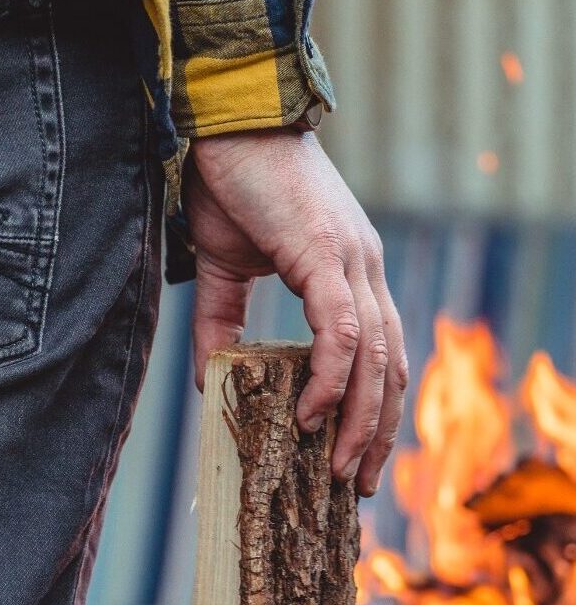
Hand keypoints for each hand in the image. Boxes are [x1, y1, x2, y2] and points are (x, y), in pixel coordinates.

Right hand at [184, 129, 407, 496]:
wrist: (223, 120)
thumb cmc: (230, 186)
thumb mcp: (225, 270)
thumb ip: (223, 327)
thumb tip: (212, 385)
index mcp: (352, 273)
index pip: (382, 353)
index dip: (377, 408)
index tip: (360, 455)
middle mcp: (365, 269)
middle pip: (392, 366)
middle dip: (380, 430)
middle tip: (361, 483)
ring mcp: (353, 260)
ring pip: (375, 356)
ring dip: (362, 418)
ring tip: (343, 467)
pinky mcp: (325, 253)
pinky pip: (341, 330)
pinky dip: (331, 377)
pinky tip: (314, 414)